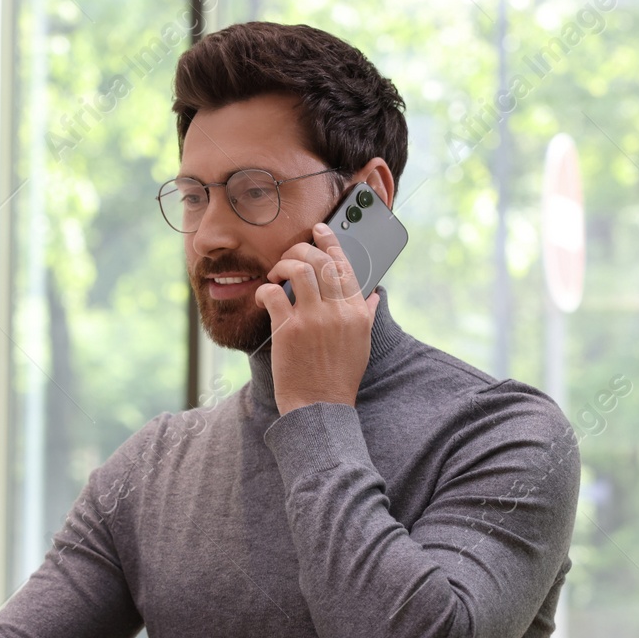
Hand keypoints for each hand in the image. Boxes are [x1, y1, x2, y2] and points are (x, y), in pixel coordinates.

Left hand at [253, 222, 379, 414]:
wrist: (320, 408)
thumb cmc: (338, 378)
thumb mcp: (360, 344)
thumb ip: (366, 315)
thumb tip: (374, 294)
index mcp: (356, 312)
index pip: (345, 265)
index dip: (330, 242)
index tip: (319, 229)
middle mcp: (337, 311)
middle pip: (320, 261)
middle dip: (301, 250)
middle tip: (289, 256)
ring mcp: (312, 319)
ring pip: (298, 270)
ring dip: (283, 265)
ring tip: (276, 274)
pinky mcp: (288, 329)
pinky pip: (273, 294)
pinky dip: (266, 290)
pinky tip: (264, 297)